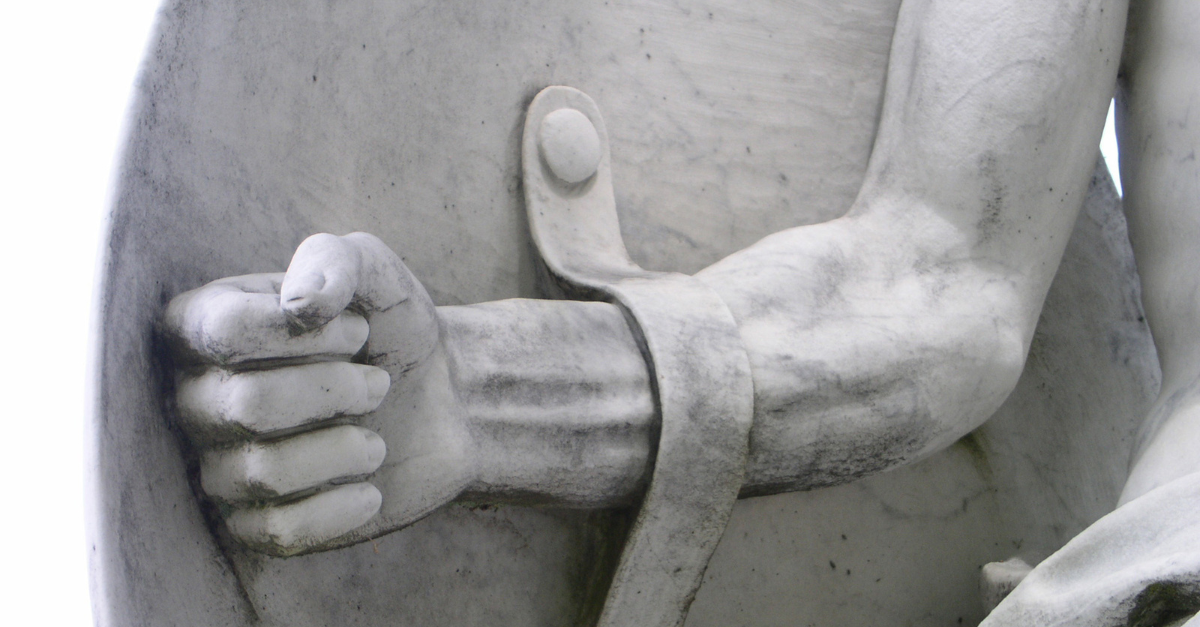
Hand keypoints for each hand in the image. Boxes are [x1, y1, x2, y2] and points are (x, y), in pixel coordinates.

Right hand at [164, 233, 472, 555]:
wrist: (442, 401)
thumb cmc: (392, 329)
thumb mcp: (375, 274)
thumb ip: (335, 262)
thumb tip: (299, 305)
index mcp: (205, 325)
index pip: (224, 331)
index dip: (309, 334)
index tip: (358, 329)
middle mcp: (196, 397)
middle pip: (245, 406)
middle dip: (335, 391)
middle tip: (377, 384)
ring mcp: (220, 464)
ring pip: (263, 472)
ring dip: (344, 449)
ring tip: (375, 438)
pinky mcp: (255, 524)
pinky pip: (278, 532)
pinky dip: (340, 509)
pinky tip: (370, 488)